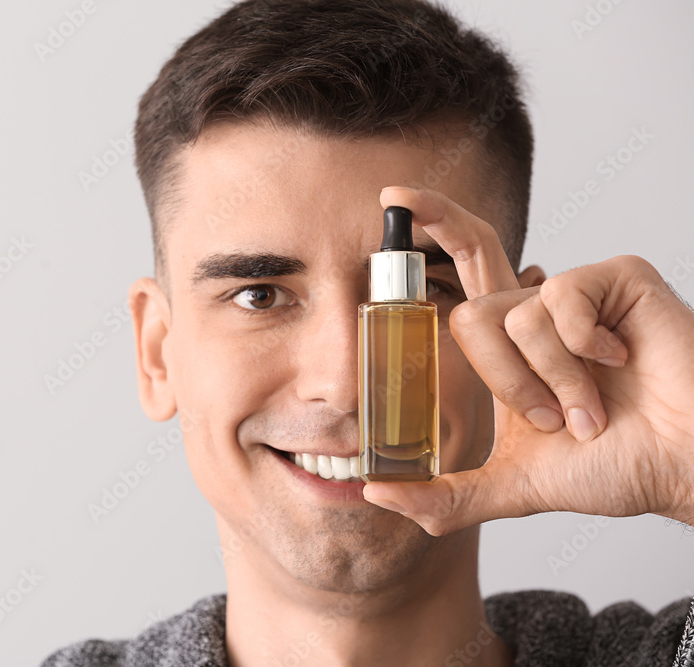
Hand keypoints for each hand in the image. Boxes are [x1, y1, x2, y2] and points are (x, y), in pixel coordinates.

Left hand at [361, 186, 693, 535]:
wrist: (682, 467)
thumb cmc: (615, 467)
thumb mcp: (512, 486)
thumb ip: (445, 496)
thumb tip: (375, 494)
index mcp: (507, 344)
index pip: (457, 269)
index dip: (430, 223)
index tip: (392, 196)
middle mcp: (534, 310)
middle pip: (472, 288)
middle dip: (504, 373)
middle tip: (547, 420)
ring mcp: (574, 292)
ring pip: (512, 321)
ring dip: (551, 384)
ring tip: (593, 413)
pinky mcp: (616, 279)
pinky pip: (560, 302)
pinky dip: (583, 351)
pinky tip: (621, 365)